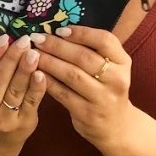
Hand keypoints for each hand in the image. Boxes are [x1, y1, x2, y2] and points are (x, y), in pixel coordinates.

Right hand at [0, 34, 46, 155]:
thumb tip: (5, 40)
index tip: (3, 37)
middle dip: (11, 59)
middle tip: (23, 41)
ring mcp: (3, 121)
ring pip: (15, 90)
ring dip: (25, 69)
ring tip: (33, 53)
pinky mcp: (23, 124)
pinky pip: (31, 102)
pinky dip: (37, 87)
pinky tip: (42, 73)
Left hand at [33, 25, 132, 153]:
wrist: (116, 126)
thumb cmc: (107, 89)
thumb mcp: (111, 68)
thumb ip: (93, 50)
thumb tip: (59, 31)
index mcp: (123, 62)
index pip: (105, 40)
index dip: (81, 33)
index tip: (59, 29)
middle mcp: (117, 79)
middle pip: (84, 57)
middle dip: (57, 46)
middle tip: (37, 38)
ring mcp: (103, 98)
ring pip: (72, 75)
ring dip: (49, 62)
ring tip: (33, 54)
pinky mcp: (87, 114)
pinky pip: (63, 94)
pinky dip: (48, 82)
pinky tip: (36, 73)